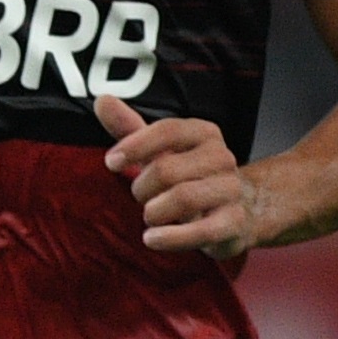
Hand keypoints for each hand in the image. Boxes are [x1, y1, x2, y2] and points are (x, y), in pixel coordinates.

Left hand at [99, 94, 265, 260]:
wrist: (236, 210)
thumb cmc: (186, 175)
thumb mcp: (157, 149)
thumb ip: (129, 127)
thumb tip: (102, 100)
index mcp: (203, 133)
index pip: (167, 130)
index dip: (135, 145)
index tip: (111, 162)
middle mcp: (222, 158)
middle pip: (167, 169)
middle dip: (142, 188)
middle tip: (142, 196)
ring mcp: (231, 190)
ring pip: (183, 198)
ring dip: (154, 212)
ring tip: (152, 216)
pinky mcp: (235, 222)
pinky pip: (202, 231)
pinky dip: (171, 238)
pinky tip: (152, 238)